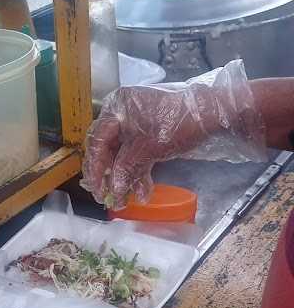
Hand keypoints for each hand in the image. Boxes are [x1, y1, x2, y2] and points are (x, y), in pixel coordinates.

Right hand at [81, 61, 263, 209]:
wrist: (212, 114)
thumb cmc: (177, 123)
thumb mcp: (150, 148)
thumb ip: (127, 169)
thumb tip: (114, 190)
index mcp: (117, 108)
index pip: (97, 140)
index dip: (95, 168)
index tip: (96, 189)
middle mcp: (122, 113)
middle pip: (107, 148)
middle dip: (109, 175)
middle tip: (107, 197)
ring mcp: (136, 123)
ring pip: (123, 154)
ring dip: (125, 177)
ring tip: (128, 199)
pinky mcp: (150, 133)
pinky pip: (137, 154)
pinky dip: (139, 171)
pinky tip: (142, 190)